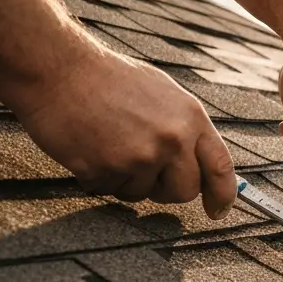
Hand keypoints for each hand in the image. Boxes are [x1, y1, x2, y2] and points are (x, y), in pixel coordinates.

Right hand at [13, 50, 235, 218]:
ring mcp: (139, 157)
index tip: (219, 210)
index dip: (223, 195)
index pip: (221, 168)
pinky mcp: (107, 170)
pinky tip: (91, 148)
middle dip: (168, 189)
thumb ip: (186, 129)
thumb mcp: (165, 94)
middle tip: (147, 170)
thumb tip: (202, 162)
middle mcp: (171, 141)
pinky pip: (111, 191)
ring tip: (111, 144)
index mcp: (191, 119)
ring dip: (128, 180)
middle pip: (184, 192)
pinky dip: (101, 177)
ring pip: (144, 194)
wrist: (59, 70)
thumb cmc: (109, 79)